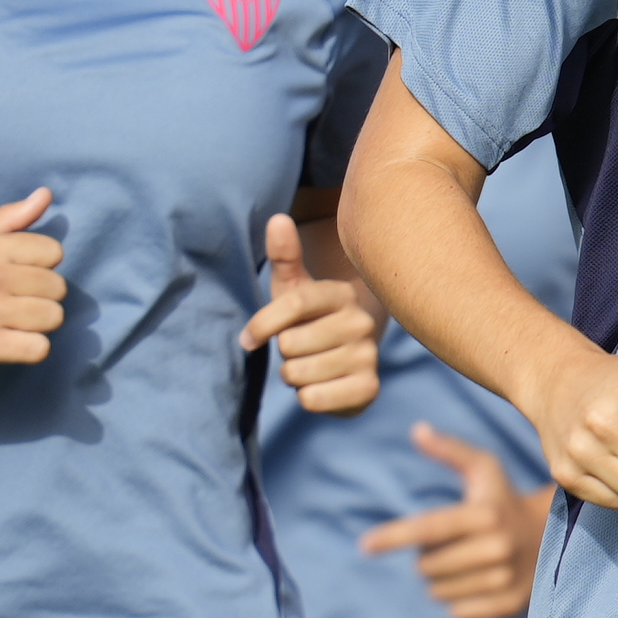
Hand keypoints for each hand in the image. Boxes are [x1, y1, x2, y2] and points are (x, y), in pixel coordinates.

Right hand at [0, 186, 63, 374]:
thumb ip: (8, 219)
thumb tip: (46, 194)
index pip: (53, 252)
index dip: (40, 269)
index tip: (16, 280)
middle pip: (57, 288)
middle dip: (40, 299)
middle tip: (9, 307)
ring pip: (53, 318)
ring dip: (36, 327)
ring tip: (8, 326)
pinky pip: (39, 349)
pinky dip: (29, 351)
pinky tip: (8, 346)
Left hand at [243, 213, 378, 413]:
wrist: (348, 360)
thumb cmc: (310, 320)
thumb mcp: (294, 288)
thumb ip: (284, 256)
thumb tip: (277, 218)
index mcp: (341, 294)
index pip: (292, 305)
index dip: (262, 325)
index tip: (247, 339)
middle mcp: (360, 322)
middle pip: (291, 344)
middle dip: (283, 353)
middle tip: (298, 350)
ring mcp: (368, 355)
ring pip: (298, 374)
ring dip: (293, 376)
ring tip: (309, 366)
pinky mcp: (369, 389)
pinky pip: (313, 399)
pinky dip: (307, 397)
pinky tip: (320, 386)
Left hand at [362, 422, 544, 617]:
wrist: (554, 537)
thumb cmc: (503, 500)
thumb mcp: (484, 468)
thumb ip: (450, 450)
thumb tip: (417, 430)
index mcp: (485, 513)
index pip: (428, 528)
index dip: (392, 536)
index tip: (364, 546)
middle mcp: (497, 547)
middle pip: (426, 565)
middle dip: (426, 556)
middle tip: (450, 544)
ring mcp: (505, 579)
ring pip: (438, 591)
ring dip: (439, 579)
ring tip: (464, 562)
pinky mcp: (510, 605)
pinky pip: (457, 612)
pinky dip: (457, 600)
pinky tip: (475, 583)